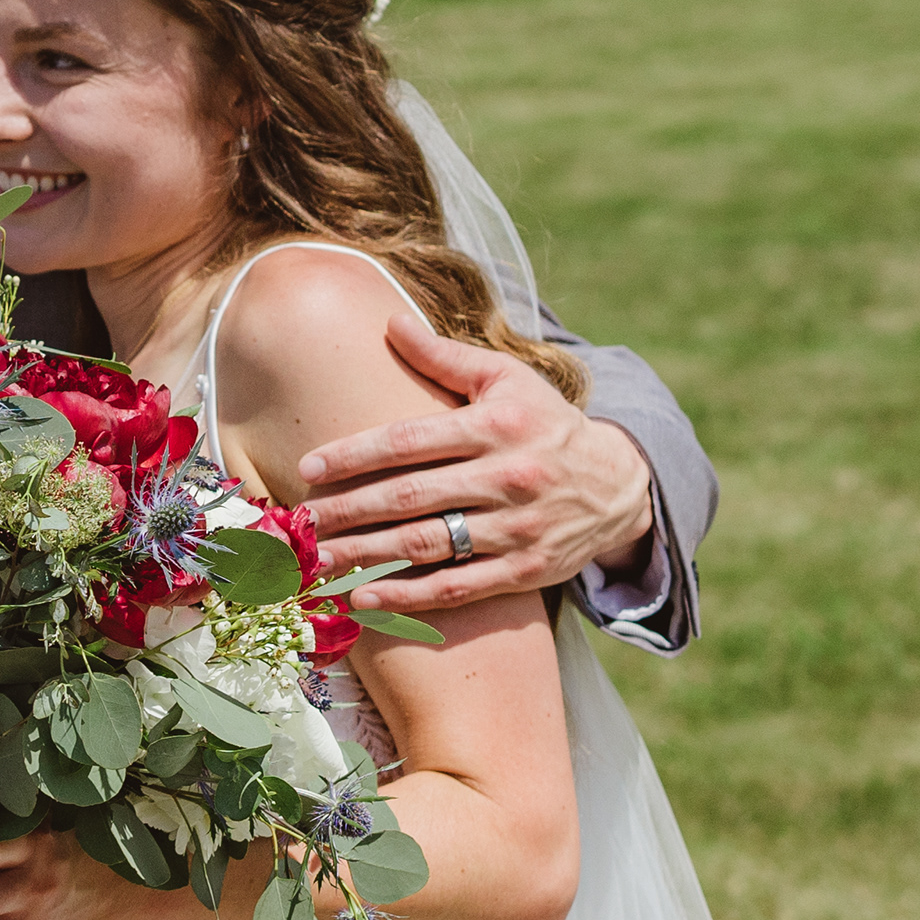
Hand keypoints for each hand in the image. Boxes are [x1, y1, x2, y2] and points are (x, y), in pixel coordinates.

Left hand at [295, 317, 656, 610]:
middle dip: (348, 510)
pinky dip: (407, 595)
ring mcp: (518, 529)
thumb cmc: (545, 424)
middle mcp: (508, 477)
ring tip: (317, 560)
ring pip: (427, 545)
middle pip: (410, 497)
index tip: (309, 468)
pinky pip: (457, 588)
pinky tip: (362, 597)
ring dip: (365, 555)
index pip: (411, 440)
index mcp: (497, 426)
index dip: (356, 454)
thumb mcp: (507, 380)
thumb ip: (445, 357)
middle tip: (300, 521)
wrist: (619, 485)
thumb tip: (389, 322)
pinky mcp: (525, 571)